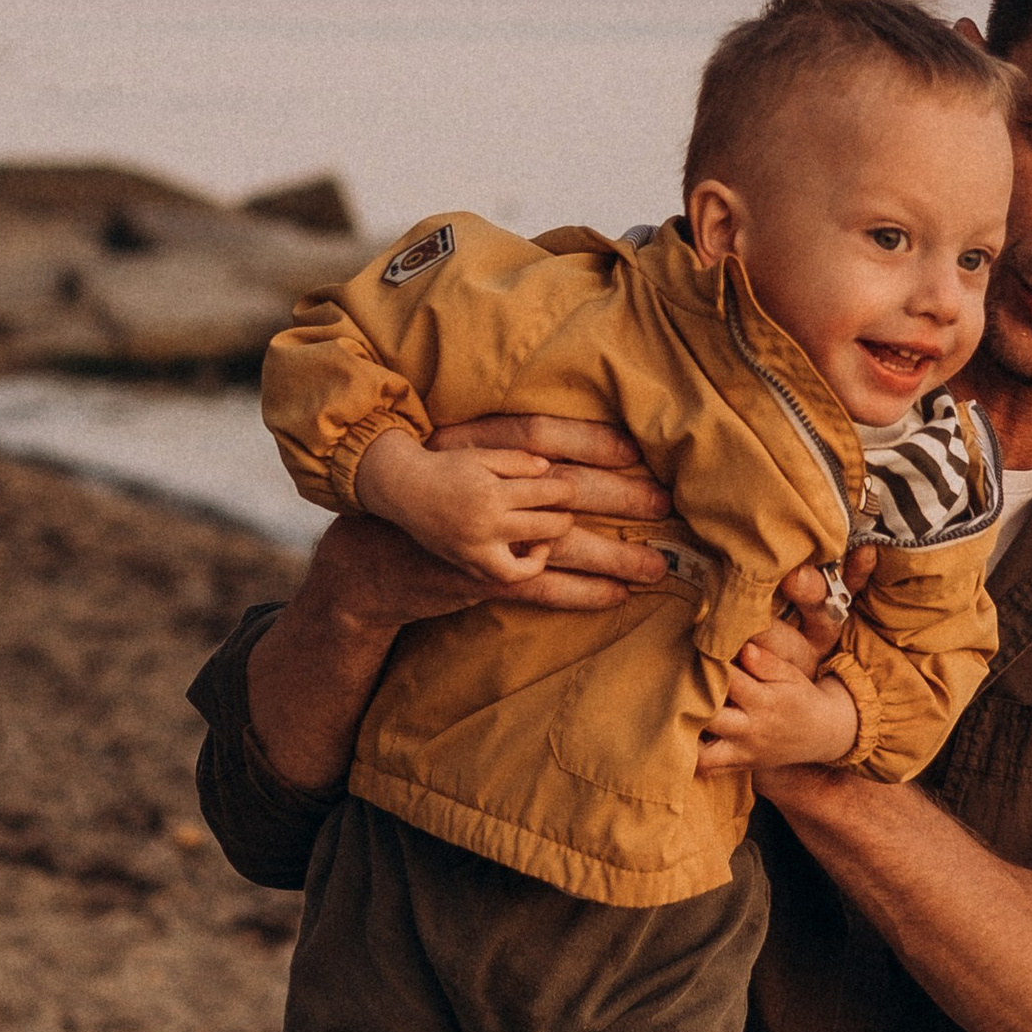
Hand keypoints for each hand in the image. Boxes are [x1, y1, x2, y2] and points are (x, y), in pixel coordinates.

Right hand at [356, 430, 572, 588]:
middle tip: (565, 512)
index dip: (565, 491)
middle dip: (563, 520)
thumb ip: (517, 461)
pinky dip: (521, 570)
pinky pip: (501, 578)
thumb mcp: (481, 456)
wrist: (403, 492)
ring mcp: (475, 550)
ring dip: (544, 553)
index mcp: (491, 493)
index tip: (569, 490)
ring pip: (525, 566)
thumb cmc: (445, 469)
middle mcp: (485, 526)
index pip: (545, 495)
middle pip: (544, 528)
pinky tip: (529, 554)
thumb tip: (549, 471)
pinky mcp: (465, 564)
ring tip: (548, 539)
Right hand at [433, 413, 676, 600]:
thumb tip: (555, 463)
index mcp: (471, 449)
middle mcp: (482, 494)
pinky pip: (540, 586)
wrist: (369, 557)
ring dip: (612, 556)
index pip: (539, 436)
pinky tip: (613, 595)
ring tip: (654, 565)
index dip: (588, 441)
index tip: (632, 451)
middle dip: (619, 498)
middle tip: (662, 504)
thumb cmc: (422, 501)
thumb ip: (502, 455)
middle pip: (564, 491)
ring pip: (562, 545)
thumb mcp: (454, 462)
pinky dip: (579, 592)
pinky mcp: (482, 577)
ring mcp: (483, 539)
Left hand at [694, 630, 860, 777]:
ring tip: (677, 718)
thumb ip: (766, 663)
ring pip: (704, 755)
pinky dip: (693, 758)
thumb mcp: (790, 676)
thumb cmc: (800, 697)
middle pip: (710, 719)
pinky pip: (709, 769)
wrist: (820, 734)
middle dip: (692, 702)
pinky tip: (684, 738)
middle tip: (678, 685)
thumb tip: (742, 647)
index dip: (710, 666)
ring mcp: (744, 752)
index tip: (697, 653)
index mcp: (765, 703)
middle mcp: (752, 730)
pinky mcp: (740, 765)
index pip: (730, 682)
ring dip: (687, 738)